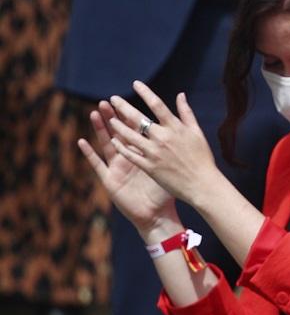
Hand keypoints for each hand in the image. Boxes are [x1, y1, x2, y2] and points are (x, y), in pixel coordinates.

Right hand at [78, 101, 178, 235]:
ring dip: (100, 129)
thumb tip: (182, 130)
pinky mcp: (110, 180)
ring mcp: (117, 168)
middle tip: (106, 101)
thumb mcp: (170, 166)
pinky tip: (82, 142)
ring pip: (107, 144)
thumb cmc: (166, 192)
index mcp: (143, 154)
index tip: (126, 100)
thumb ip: (173, 148)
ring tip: (94, 113)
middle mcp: (128, 158)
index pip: (135, 131)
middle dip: (113, 117)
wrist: (158, 215)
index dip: (129, 116)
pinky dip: (89, 153)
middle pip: (119, 134)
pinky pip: (98, 165)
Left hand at [104, 82, 225, 208]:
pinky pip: (131, 154)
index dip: (145, 92)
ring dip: (118, 126)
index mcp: (176, 128)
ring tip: (110, 120)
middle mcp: (163, 138)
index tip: (135, 83)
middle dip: (123, 107)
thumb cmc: (202, 158)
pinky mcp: (149, 167)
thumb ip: (186, 113)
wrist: (202, 184)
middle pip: (138, 118)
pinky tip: (114, 141)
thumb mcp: (197, 133)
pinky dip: (121, 147)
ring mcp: (154, 153)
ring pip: (130, 136)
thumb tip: (180, 95)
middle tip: (113, 98)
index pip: (157, 104)